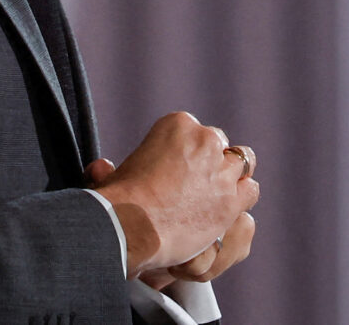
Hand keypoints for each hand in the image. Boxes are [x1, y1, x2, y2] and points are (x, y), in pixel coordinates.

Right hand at [89, 113, 259, 279]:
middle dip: (212, 161)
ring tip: (218, 194)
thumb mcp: (113, 173)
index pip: (195, 131)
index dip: (190, 153)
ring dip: (231, 177)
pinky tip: (228, 209)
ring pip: (241, 163)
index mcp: (178, 124)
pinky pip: (249, 190)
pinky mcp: (231, 198)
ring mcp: (221, 169)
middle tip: (200, 183)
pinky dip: (240, 198)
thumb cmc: (117, 200)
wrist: (131, 225)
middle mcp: (205, 139)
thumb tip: (99, 167)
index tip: (179, 169)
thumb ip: (112, 168)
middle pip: (219, 144)